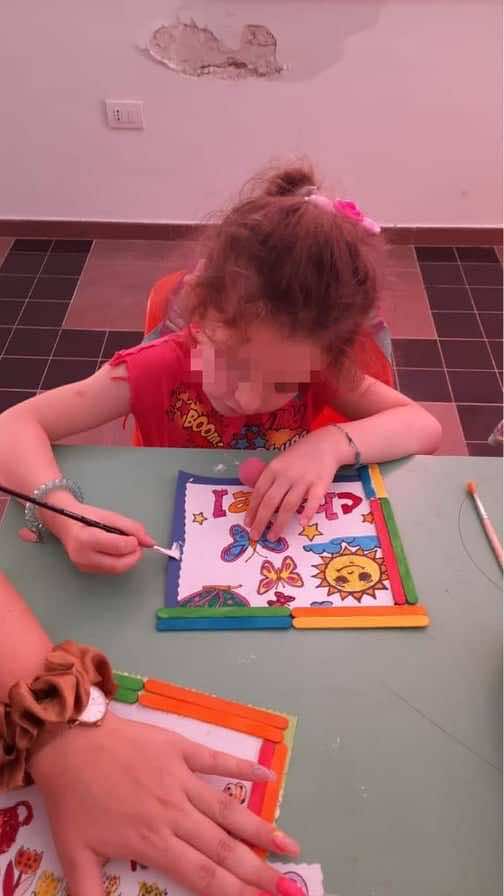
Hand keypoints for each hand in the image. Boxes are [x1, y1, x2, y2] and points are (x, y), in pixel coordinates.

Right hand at [18, 493, 153, 574]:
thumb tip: (150, 542)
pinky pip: (109, 569)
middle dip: (133, 556)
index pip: (118, 547)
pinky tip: (115, 550)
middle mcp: (82, 556)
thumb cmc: (86, 516)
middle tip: (137, 545)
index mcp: (86, 539)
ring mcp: (83, 566)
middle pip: (119, 564)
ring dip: (127, 559)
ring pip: (116, 569)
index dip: (133, 543)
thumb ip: (131, 527)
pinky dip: (118, 560)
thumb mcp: (109, 516)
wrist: (63, 523)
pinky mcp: (85, 570)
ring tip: (125, 545)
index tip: (136, 537)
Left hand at [31, 713, 301, 895]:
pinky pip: (217, 760)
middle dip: (257, 870)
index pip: (203, 876)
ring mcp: (181, 779)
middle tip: (287, 885)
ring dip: (259, 828)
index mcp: (153, 841)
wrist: (69, 740)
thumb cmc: (73, 799)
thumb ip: (89, 893)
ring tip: (289, 844)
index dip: (234, 892)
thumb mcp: (74, 854)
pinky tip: (268, 777)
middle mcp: (175, 813)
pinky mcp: (181, 749)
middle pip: (224, 848)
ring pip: (228, 809)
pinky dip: (243, 768)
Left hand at [246, 427, 350, 540]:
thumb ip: (270, 479)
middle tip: (255, 536)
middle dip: (261, 521)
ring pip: (289, 505)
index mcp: (274, 469)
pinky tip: (301, 524)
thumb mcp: (280, 462)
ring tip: (273, 536)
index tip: (247, 524)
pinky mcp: (320, 484)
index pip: (259, 492)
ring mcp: (304, 480)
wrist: (325, 444)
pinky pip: (313, 501)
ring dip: (279, 523)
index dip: (252, 509)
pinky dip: (307, 512)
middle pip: (270, 501)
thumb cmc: (299, 456)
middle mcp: (286, 475)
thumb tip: (257, 502)